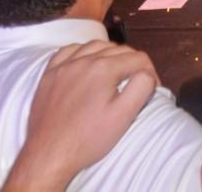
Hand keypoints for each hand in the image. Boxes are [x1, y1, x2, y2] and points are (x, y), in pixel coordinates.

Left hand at [6, 42, 157, 190]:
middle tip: (137, 83)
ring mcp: (63, 66)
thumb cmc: (88, 139)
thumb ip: (142, 87)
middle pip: (118, 50)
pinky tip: (86, 63)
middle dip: (132, 63)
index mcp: (104, 69)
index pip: (138, 58)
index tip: (152, 89)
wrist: (49, 154)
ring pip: (95, 46)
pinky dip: (82, 52)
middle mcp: (83, 60)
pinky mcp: (49, 74)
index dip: (151, 72)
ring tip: (116, 72)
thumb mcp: (124, 116)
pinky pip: (68, 51)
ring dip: (110, 54)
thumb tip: (147, 74)